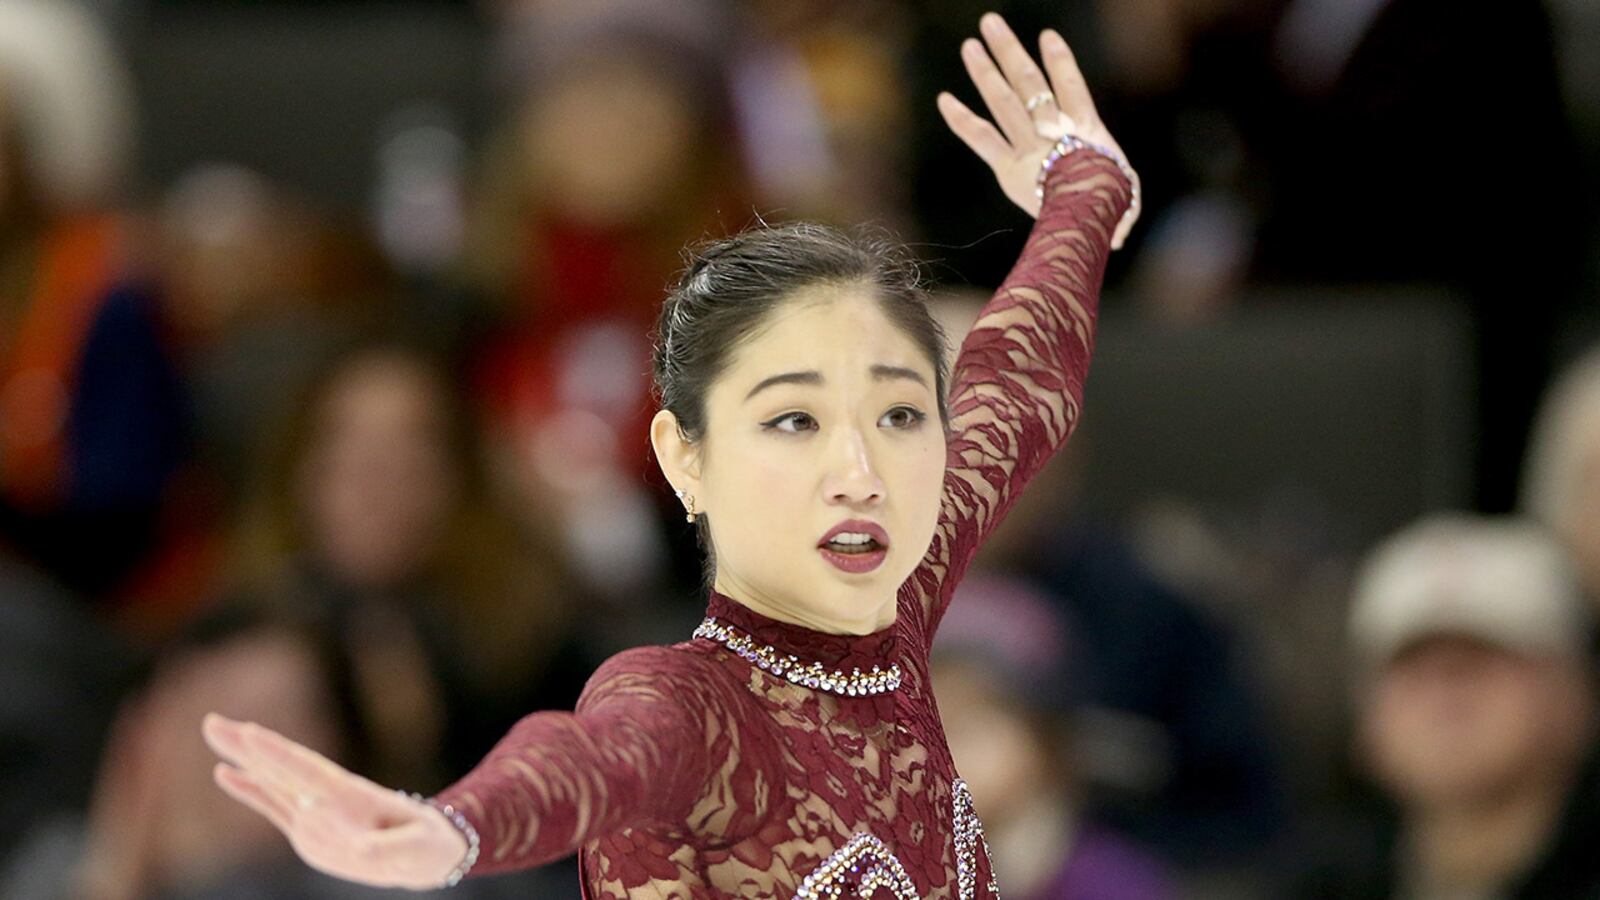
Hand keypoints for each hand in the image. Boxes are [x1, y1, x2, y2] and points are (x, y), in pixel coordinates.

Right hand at [201, 712, 468, 889]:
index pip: (308, 771)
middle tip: (213, 721)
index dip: (279, 756)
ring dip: (243, 757)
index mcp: (352, 796)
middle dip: (249, 746)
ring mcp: (315, 813)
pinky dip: (249, 790)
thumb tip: (361, 850)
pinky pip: (273, 806)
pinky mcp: (308, 831)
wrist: (427, 855)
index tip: (250, 735)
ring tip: (215, 731)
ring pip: (271, 779)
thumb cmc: (428, 846)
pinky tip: (224, 772)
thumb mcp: (418, 849)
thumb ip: (392, 848)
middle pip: (282, 766)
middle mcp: (327, 799)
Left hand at [937, 12, 1140, 246]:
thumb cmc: (1109, 210)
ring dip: (985, 72)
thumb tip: (1120, 233)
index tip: (1047, 36)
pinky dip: (962, 120)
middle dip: (1009, 51)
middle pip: (1028, 83)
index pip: (1071, 86)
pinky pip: (982, 138)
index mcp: (1085, 130)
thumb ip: (1119, 199)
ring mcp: (1027, 146)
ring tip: (970, 45)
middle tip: (991, 22)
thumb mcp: (1124, 199)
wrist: (1085, 220)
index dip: (1059, 61)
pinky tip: (944, 99)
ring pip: (1003, 102)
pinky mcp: (1006, 168)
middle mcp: (1053, 130)